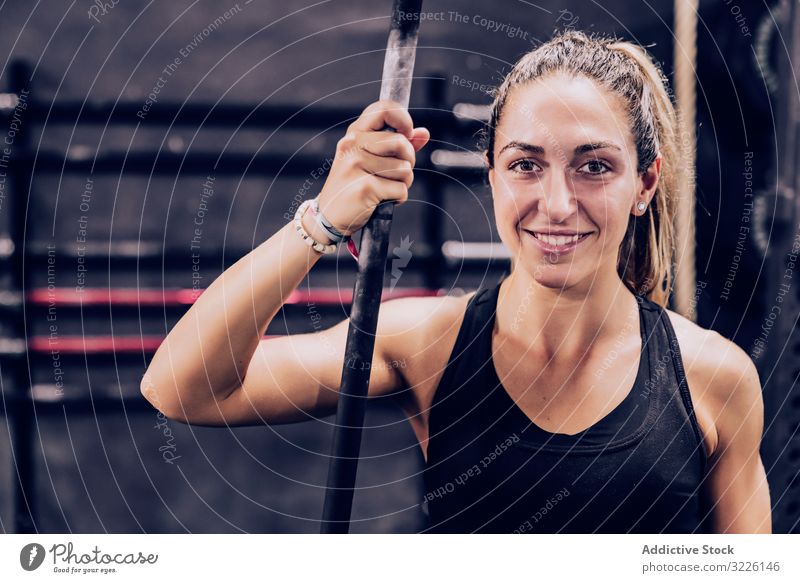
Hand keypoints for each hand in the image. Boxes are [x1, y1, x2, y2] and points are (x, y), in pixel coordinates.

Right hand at [315, 99, 429, 235]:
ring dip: (402, 183)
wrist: (330, 216)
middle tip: (396, 172)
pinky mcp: (364, 187)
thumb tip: (423, 133)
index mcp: (355, 133)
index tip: (406, 135)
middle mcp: (352, 145)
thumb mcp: (371, 160)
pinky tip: (382, 200)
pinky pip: (400, 189)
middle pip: (401, 143)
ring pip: (404, 169)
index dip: (403, 120)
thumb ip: (398, 145)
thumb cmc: (353, 185)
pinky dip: (398, 198)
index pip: (384, 109)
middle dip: (408, 160)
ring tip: (385, 188)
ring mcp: (356, 165)